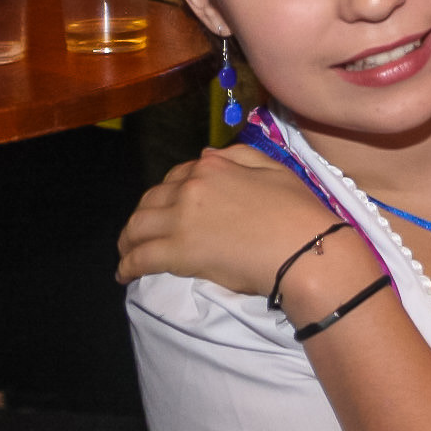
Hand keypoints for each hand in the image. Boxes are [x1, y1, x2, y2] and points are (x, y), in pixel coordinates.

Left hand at [117, 146, 346, 295]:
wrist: (306, 248)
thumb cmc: (300, 211)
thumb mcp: (276, 170)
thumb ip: (240, 156)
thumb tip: (206, 155)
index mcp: (213, 167)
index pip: (176, 176)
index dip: (169, 193)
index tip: (169, 208)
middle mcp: (190, 188)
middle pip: (150, 200)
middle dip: (143, 216)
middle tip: (143, 232)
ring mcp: (181, 220)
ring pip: (136, 226)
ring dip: (128, 240)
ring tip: (129, 252)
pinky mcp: (178, 253)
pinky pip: (140, 258)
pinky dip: (127, 266)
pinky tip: (124, 275)